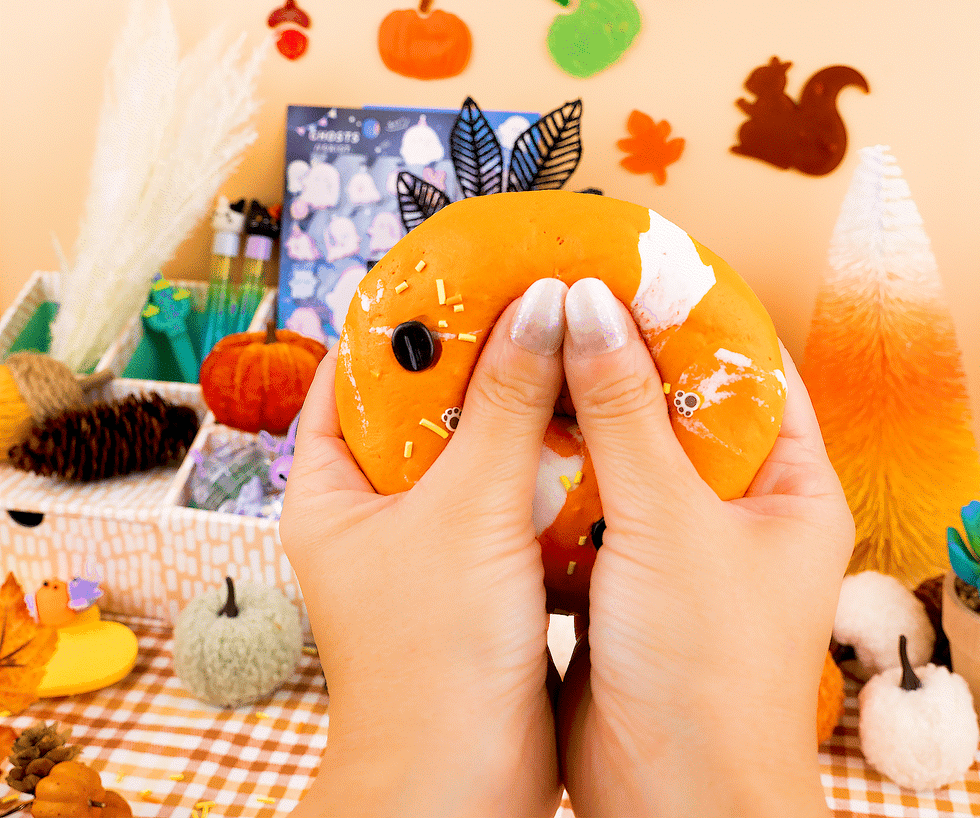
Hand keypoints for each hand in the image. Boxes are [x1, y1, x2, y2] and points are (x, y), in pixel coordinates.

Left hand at [280, 278, 569, 817]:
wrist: (465, 791)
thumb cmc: (433, 660)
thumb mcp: (470, 509)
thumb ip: (508, 403)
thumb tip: (546, 306)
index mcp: (333, 489)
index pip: (350, 373)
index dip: (399, 318)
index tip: (455, 271)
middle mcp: (374, 511)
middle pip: (421, 405)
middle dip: (475, 356)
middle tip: (530, 300)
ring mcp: (427, 543)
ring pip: (473, 449)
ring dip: (517, 406)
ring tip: (566, 346)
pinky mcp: (478, 572)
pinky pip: (509, 492)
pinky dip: (544, 459)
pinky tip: (589, 423)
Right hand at [556, 278, 853, 817]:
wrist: (668, 804)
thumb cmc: (706, 670)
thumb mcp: (670, 522)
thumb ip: (625, 412)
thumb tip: (587, 306)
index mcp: (787, 486)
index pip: (751, 368)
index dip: (695, 311)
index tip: (631, 262)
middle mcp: (736, 506)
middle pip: (677, 403)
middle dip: (620, 354)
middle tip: (559, 297)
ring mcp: (676, 538)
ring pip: (624, 449)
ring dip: (578, 408)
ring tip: (523, 347)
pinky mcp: (623, 570)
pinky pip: (587, 497)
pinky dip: (551, 465)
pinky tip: (506, 426)